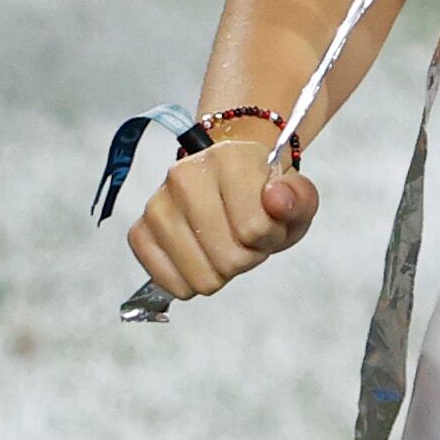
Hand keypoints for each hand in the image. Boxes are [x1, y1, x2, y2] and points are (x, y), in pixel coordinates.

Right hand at [126, 137, 320, 302]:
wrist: (230, 183)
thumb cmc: (264, 195)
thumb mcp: (297, 197)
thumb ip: (299, 198)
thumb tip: (276, 198)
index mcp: (228, 157)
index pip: (255, 230)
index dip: (269, 237)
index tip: (268, 223)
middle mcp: (183, 175)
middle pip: (227, 259)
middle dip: (246, 257)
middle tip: (246, 237)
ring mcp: (157, 204)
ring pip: (200, 277)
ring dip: (220, 271)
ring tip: (225, 243)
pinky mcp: (140, 231)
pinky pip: (169, 282)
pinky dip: (190, 280)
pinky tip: (200, 255)